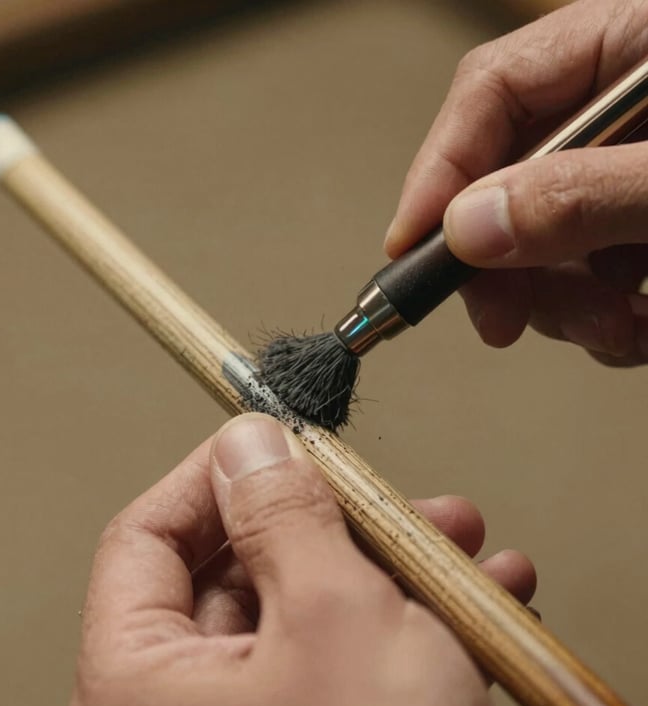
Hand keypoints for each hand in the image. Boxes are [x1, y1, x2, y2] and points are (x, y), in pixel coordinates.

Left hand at [68, 413, 534, 705]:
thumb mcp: (334, 618)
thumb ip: (285, 515)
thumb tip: (250, 445)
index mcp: (140, 689)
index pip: (144, 539)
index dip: (211, 478)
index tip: (271, 440)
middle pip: (241, 568)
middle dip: (329, 520)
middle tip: (381, 493)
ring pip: (310, 606)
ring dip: (388, 563)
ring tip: (454, 537)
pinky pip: (353, 655)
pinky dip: (412, 617)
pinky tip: (475, 592)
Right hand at [385, 0, 647, 365]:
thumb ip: (583, 195)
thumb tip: (469, 228)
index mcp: (632, 42)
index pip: (490, 92)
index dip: (438, 173)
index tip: (410, 246)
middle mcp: (621, 106)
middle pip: (506, 180)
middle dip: (504, 267)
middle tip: (502, 319)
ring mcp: (628, 169)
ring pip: (542, 241)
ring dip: (562, 306)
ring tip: (616, 332)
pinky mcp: (642, 221)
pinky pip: (587, 271)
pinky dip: (598, 316)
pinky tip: (632, 330)